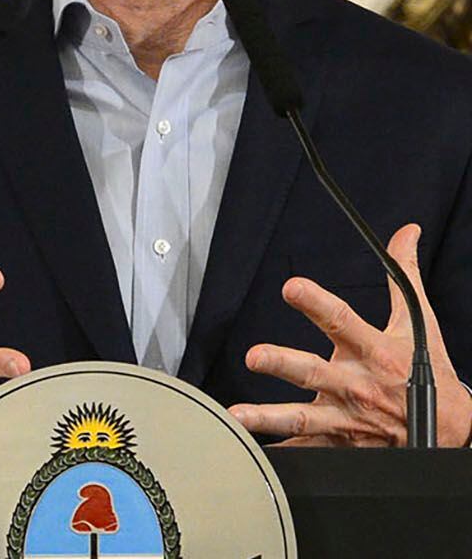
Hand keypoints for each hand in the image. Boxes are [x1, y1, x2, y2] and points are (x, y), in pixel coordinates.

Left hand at [228, 224, 471, 446]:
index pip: (342, 320)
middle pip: (316, 372)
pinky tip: (254, 456)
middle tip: (255, 356)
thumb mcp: (420, 323)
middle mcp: (357, 384)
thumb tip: (406, 233)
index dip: (317, 303)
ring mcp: (348, 417)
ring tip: (239, 416)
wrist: (451, 429)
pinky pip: (309, 451)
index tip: (292, 286)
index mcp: (374, 351)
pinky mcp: (343, 442)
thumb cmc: (428, 372)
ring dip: (270, 417)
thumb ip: (404, 276)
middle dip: (285, 364)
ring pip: (304, 417)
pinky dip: (285, 456)